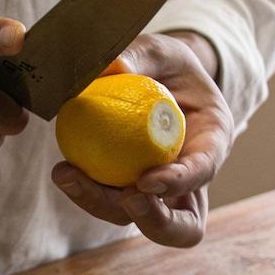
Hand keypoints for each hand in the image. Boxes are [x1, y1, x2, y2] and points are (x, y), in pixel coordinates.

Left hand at [52, 32, 233, 246]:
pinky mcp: (127, 192)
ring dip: (100, 204)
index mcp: (211, 143)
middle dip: (152, 221)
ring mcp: (158, 193)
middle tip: (123, 197)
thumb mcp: (161, 50)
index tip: (146, 181)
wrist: (158, 82)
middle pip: (178, 223)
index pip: (203, 172)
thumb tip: (112, 66)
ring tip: (67, 175)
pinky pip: (109, 201)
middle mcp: (188, 179)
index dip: (180, 183)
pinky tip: (64, 170)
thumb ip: (141, 55)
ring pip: (136, 219)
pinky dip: (86, 191)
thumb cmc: (166, 65)